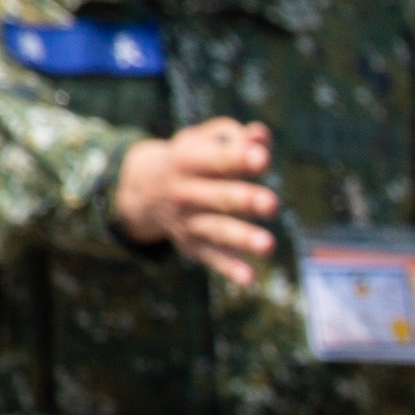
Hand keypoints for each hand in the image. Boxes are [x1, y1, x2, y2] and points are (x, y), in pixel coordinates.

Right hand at [112, 116, 281, 278]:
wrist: (143, 189)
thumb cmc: (190, 158)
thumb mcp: (202, 141)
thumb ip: (233, 137)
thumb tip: (261, 136)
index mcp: (188, 161)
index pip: (216, 160)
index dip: (238, 159)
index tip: (262, 158)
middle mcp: (186, 193)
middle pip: (219, 197)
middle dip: (244, 200)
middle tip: (271, 204)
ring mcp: (189, 222)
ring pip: (218, 231)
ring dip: (243, 238)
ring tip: (268, 245)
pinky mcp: (194, 246)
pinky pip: (213, 259)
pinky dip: (229, 270)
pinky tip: (249, 279)